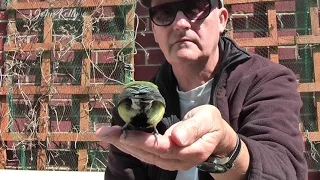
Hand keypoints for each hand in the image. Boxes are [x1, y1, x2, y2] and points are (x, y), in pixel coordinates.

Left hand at [96, 105, 236, 170]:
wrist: (217, 137)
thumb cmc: (212, 123)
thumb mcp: (207, 119)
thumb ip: (193, 128)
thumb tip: (176, 137)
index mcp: (190, 151)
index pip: (161, 147)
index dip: (141, 140)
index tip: (122, 132)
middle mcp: (179, 161)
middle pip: (148, 153)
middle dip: (124, 142)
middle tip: (104, 132)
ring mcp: (171, 163)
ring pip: (145, 156)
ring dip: (124, 145)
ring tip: (106, 135)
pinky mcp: (166, 159)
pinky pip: (146, 155)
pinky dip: (131, 147)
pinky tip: (119, 139)